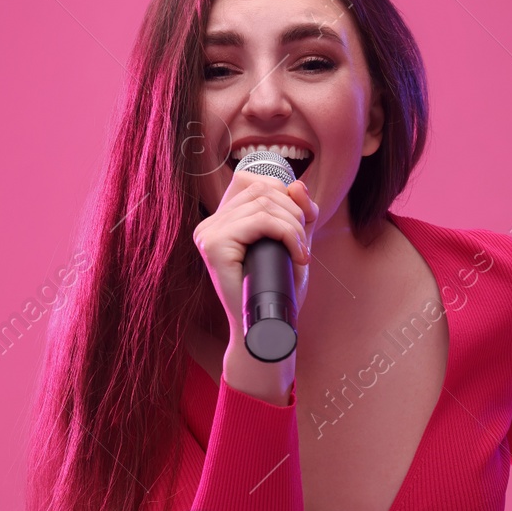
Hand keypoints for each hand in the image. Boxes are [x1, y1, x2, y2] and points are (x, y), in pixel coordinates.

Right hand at [191, 169, 317, 401]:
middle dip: (294, 212)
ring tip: (302, 254)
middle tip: (304, 245)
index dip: (282, 192)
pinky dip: (287, 234)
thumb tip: (298, 184)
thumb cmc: (278, 291)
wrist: (266, 330)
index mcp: (223, 221)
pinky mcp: (213, 245)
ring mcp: (208, 233)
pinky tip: (296, 255)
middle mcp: (210, 223)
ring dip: (294, 226)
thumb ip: (299, 214)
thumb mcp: (294, 244)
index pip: (252, 180)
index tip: (300, 221)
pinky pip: (259, 220)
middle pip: (261, 189)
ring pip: (263, 204)